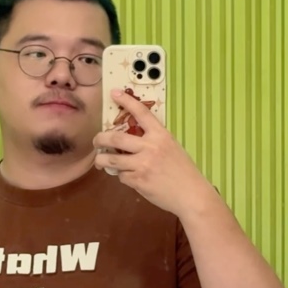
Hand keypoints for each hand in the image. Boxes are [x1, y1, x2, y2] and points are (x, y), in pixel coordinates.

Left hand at [93, 88, 213, 217]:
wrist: (191, 195)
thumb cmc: (184, 171)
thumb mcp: (172, 148)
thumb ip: (153, 141)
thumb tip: (131, 141)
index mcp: (161, 135)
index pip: (141, 113)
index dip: (126, 101)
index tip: (114, 93)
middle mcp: (150, 147)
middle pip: (115, 138)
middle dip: (100, 138)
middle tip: (96, 141)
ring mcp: (142, 165)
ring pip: (111, 159)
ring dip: (101, 160)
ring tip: (100, 161)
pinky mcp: (138, 181)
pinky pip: (121, 176)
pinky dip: (122, 176)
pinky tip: (129, 177)